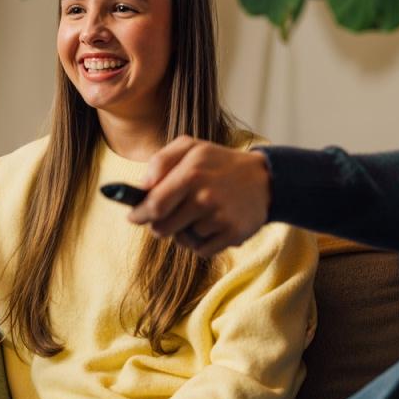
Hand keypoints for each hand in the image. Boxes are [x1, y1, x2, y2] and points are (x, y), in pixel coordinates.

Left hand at [130, 137, 271, 257]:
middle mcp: (206, 196)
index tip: (134, 216)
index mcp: (191, 172)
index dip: (139, 215)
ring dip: (184, 232)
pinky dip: (201, 243)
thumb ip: (161, 161)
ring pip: (182, 240)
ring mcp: (220, 217)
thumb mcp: (191, 147)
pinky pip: (201, 251)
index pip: (154, 205)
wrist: (264, 179)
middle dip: (159, 225)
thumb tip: (143, 187)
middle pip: (162, 228)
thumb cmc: (218, 163)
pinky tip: (212, 225)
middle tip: (167, 216)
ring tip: (199, 214)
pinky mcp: (233, 234)